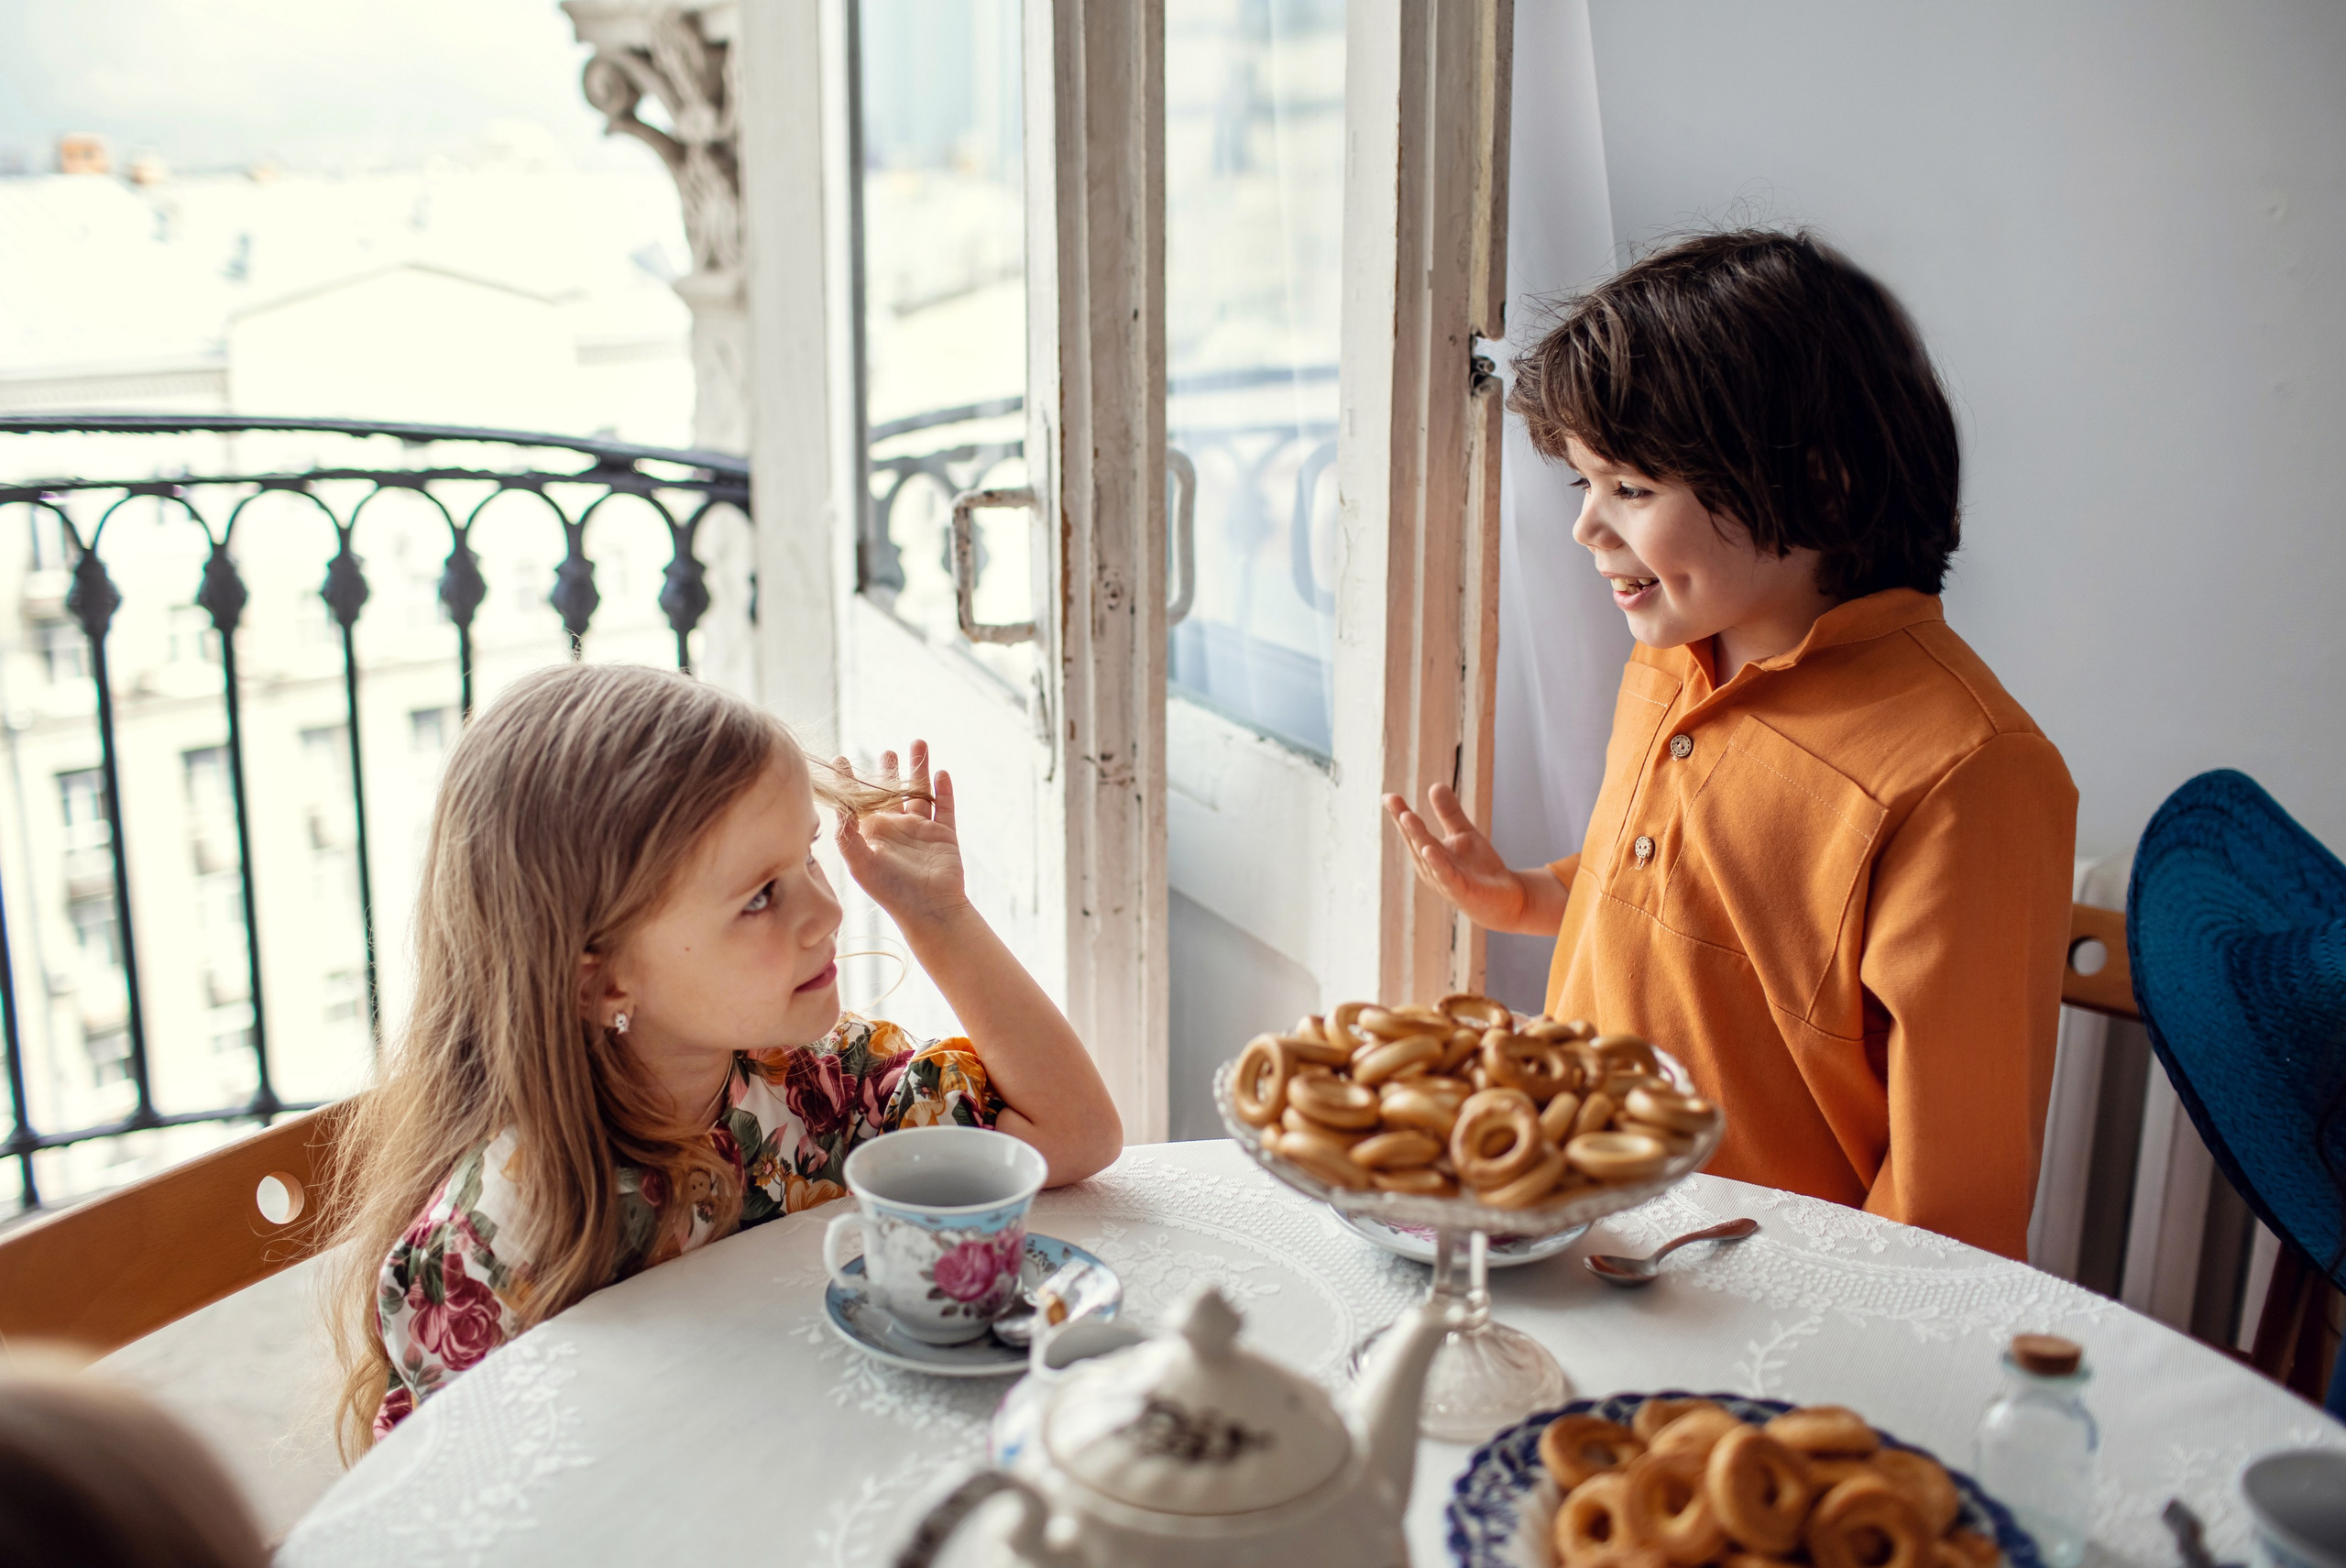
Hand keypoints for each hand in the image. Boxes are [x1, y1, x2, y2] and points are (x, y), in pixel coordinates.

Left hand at [835, 741, 970, 930]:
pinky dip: (944, 790)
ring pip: (920, 793)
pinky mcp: (944, 835)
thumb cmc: (890, 891)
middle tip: (885, 751)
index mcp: (873, 835)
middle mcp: (896, 830)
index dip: (850, 782)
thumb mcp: (860, 863)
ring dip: (918, 769)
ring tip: (917, 743)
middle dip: (888, 772)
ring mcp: (921, 831)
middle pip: (891, 793)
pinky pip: (944, 808)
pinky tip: (941, 772)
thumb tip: (839, 805)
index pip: (859, 802)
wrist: (930, 910)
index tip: (841, 759)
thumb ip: (847, 834)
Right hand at [1383, 783, 1564, 935]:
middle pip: (1415, 841)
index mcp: (1429, 853)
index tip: (1387, 796)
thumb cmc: (1479, 869)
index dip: (1399, 814)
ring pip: (1427, 856)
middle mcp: (1431, 867)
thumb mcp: (1463, 834)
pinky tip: (1429, 849)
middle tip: (1393, 802)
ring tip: (1407, 816)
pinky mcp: (1460, 891)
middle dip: (1405, 822)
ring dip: (1417, 836)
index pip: (1411, 831)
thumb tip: (1434, 785)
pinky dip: (1437, 863)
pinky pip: (1446, 876)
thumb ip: (1449, 813)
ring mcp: (1444, 880)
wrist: (1505, 899)